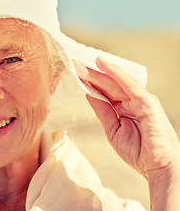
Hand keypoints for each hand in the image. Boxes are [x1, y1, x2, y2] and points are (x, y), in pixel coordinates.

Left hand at [73, 57, 179, 178]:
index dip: (90, 81)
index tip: (74, 73)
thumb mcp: (113, 130)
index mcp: (125, 108)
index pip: (105, 91)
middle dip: (90, 74)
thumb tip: (89, 94)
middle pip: (108, 84)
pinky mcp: (147, 103)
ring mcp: (141, 100)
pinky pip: (130, 85)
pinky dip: (116, 74)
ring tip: (82, 64)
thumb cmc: (139, 151)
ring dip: (99, 71)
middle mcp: (132, 101)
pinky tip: (103, 65)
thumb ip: (103, 111)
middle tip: (73, 63)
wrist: (158, 168)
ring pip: (117, 82)